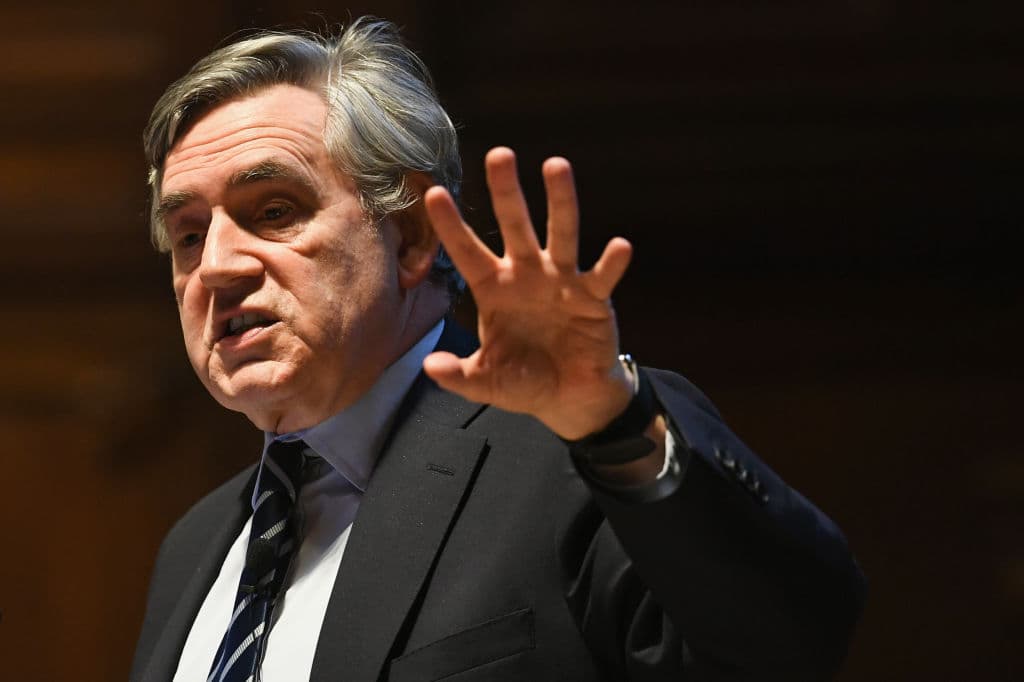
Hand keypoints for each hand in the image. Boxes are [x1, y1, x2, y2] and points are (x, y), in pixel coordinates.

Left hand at [422, 147, 635, 439]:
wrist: (569, 397)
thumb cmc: (524, 381)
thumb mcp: (486, 382)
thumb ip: (459, 375)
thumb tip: (430, 367)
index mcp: (495, 290)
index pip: (468, 253)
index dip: (451, 226)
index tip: (433, 193)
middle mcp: (527, 276)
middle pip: (515, 227)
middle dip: (506, 192)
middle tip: (499, 154)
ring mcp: (562, 282)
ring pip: (560, 234)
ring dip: (560, 202)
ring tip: (556, 166)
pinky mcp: (594, 298)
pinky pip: (602, 276)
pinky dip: (612, 262)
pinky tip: (619, 246)